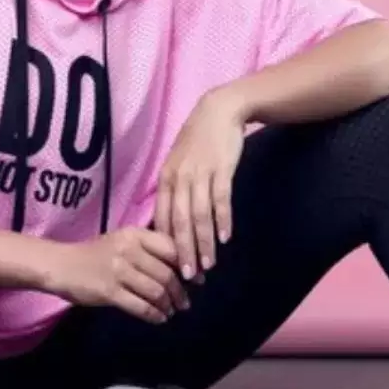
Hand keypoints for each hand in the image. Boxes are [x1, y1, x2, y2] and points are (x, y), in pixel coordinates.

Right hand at [45, 228, 189, 322]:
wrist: (61, 265)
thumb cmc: (95, 254)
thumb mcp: (122, 241)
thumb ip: (148, 249)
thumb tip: (182, 266)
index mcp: (135, 234)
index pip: (171, 248)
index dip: (188, 265)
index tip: (198, 279)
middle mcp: (129, 250)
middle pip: (167, 273)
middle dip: (180, 291)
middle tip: (186, 302)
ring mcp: (119, 271)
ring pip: (156, 291)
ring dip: (169, 305)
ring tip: (172, 311)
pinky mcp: (109, 292)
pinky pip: (141, 306)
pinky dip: (154, 315)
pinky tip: (159, 318)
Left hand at [155, 88, 247, 281]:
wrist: (219, 111)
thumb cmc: (198, 141)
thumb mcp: (178, 164)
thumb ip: (174, 191)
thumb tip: (170, 223)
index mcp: (165, 179)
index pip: (163, 218)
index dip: (167, 246)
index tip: (170, 269)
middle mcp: (179, 178)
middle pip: (179, 222)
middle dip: (183, 252)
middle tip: (188, 277)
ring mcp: (200, 173)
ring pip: (199, 215)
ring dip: (203, 243)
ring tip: (208, 264)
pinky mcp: (221, 168)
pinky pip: (220, 199)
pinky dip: (222, 220)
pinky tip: (224, 238)